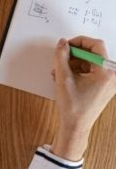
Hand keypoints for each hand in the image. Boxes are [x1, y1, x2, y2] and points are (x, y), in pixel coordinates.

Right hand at [51, 37, 115, 160]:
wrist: (76, 127)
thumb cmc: (73, 106)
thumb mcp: (63, 77)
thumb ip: (61, 56)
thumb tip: (62, 43)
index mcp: (106, 73)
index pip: (96, 45)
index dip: (79, 41)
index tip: (67, 45)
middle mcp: (111, 76)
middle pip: (92, 53)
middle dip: (74, 54)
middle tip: (60, 58)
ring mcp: (108, 82)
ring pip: (89, 61)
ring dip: (72, 63)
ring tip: (58, 71)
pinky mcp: (103, 86)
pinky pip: (90, 70)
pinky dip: (76, 70)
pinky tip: (64, 77)